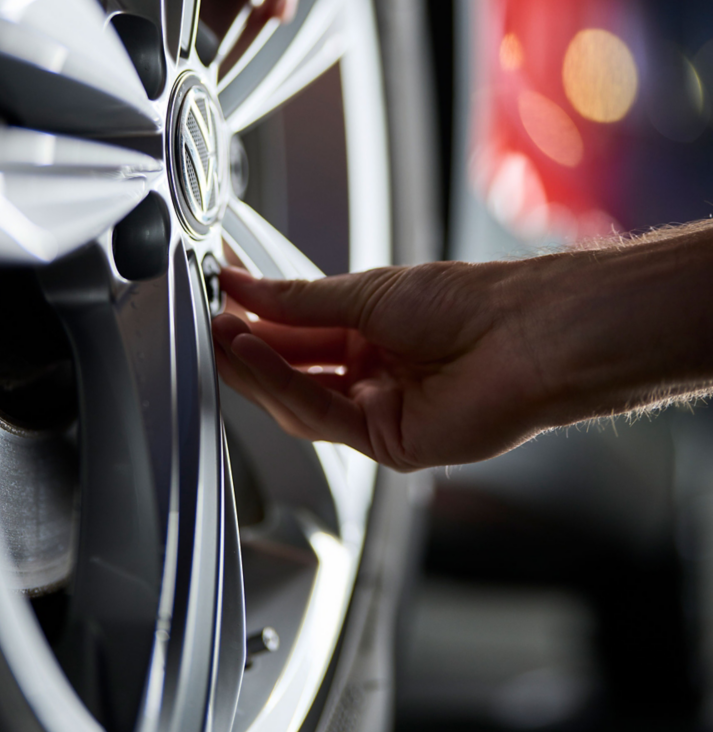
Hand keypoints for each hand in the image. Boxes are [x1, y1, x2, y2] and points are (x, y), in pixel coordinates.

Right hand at [213, 261, 557, 469]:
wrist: (524, 335)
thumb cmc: (468, 303)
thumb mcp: (368, 292)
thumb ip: (301, 301)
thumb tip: (247, 288)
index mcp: (371, 333)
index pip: (297, 331)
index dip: (257, 317)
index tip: (219, 297)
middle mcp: (371, 374)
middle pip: (292, 370)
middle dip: (247, 349)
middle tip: (207, 322)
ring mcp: (377, 410)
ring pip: (298, 399)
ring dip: (255, 368)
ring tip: (221, 335)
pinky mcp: (385, 442)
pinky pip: (320, 414)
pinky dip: (281, 385)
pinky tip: (253, 355)